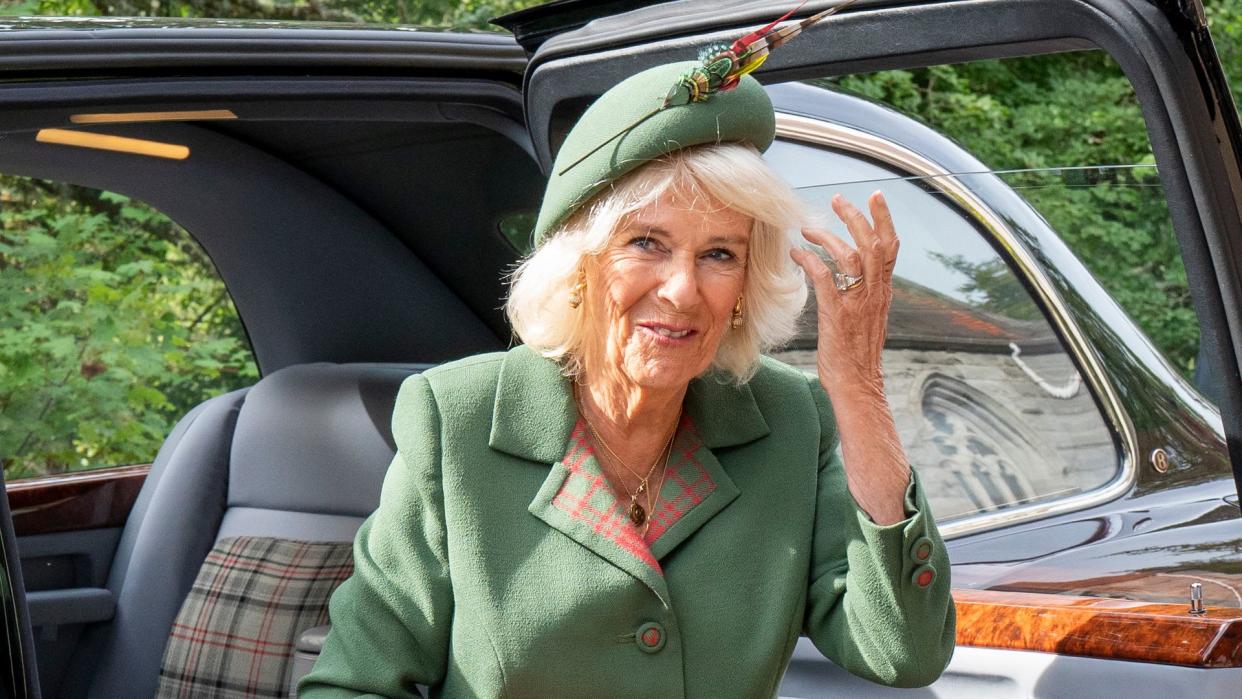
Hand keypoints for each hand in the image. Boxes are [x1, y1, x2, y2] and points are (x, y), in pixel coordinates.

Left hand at [789, 191, 898, 398]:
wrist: (858, 386)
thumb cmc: (857, 357)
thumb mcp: (869, 319)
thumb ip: (865, 296)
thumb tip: (852, 278)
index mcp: (883, 293)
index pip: (890, 248)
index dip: (884, 220)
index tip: (875, 197)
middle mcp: (874, 294)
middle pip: (873, 244)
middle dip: (856, 217)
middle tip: (839, 199)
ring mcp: (857, 304)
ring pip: (851, 257)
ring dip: (828, 237)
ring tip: (808, 228)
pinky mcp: (837, 314)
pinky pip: (824, 279)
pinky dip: (810, 261)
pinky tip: (796, 254)